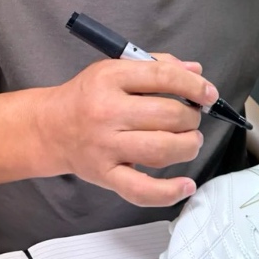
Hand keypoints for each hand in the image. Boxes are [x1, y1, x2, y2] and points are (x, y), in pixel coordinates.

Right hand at [38, 55, 217, 207]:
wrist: (50, 128)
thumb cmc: (87, 96)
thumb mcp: (115, 69)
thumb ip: (156, 66)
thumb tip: (195, 71)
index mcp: (111, 78)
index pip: (163, 76)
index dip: (193, 85)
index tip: (208, 94)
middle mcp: (107, 111)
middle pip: (167, 115)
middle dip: (191, 118)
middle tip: (191, 119)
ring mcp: (106, 146)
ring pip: (162, 150)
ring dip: (188, 146)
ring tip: (189, 142)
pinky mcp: (105, 175)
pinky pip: (141, 190)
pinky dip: (169, 191)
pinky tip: (186, 184)